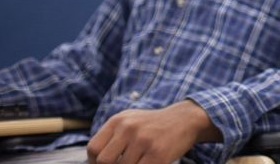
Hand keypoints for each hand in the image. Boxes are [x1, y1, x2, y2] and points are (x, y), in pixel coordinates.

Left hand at [86, 100, 218, 163]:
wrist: (186, 119)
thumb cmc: (154, 125)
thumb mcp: (131, 121)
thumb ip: (112, 136)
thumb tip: (96, 161)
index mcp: (118, 120)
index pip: (93, 148)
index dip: (95, 162)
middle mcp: (129, 128)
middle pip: (104, 161)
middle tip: (123, 163)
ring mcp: (144, 141)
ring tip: (141, 159)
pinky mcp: (158, 154)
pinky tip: (149, 161)